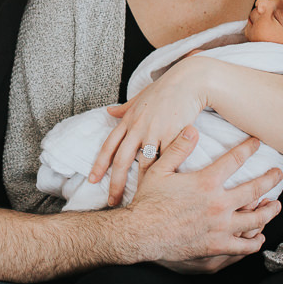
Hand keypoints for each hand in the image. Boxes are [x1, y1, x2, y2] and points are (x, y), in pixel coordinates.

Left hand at [91, 55, 215, 204]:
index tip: (93, 180)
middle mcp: (138, 128)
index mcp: (128, 120)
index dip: (99, 164)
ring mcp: (156, 133)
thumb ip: (124, 108)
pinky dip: (165, 176)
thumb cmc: (165, 89)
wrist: (189, 82)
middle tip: (113, 202)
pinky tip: (164, 191)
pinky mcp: (174, 136)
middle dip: (116, 184)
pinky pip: (168, 160)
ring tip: (139, 201)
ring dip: (141, 185)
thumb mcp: (140, 97)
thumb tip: (109, 111)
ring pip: (145, 165)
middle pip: (122, 161)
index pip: (108, 146)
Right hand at [125, 126, 282, 265]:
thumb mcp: (159, 170)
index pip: (235, 160)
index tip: (258, 142)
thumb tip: (192, 128)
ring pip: (256, 219)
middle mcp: (219, 204)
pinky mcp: (218, 246)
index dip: (249, 148)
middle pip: (256, 189)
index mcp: (206, 182)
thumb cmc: (148, 201)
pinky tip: (259, 236)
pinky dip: (255, 241)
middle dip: (271, 179)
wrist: (141, 234)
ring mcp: (221, 227)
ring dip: (270, 211)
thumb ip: (178, 149)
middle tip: (279, 174)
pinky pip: (244, 245)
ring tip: (277, 206)